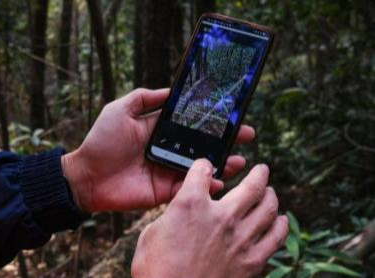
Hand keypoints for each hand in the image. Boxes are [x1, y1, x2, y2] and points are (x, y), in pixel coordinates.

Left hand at [62, 88, 255, 212]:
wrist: (86, 176)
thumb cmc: (101, 141)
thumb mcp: (120, 110)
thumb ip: (145, 98)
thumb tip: (171, 89)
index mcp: (159, 130)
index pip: (191, 122)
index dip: (211, 119)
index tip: (232, 113)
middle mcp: (168, 150)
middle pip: (202, 145)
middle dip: (226, 140)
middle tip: (246, 135)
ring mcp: (168, 171)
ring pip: (201, 168)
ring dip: (222, 164)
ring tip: (238, 160)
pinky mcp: (164, 192)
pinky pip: (189, 189)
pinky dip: (205, 187)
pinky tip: (218, 182)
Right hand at [131, 160, 288, 277]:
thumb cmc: (155, 270)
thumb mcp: (152, 233)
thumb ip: (172, 214)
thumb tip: (181, 210)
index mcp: (190, 204)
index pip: (203, 171)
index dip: (203, 165)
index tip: (206, 167)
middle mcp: (220, 216)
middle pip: (251, 185)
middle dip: (258, 174)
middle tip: (261, 170)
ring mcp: (240, 239)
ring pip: (269, 208)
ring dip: (271, 196)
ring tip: (270, 193)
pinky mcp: (252, 262)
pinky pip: (276, 237)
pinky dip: (280, 225)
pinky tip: (280, 221)